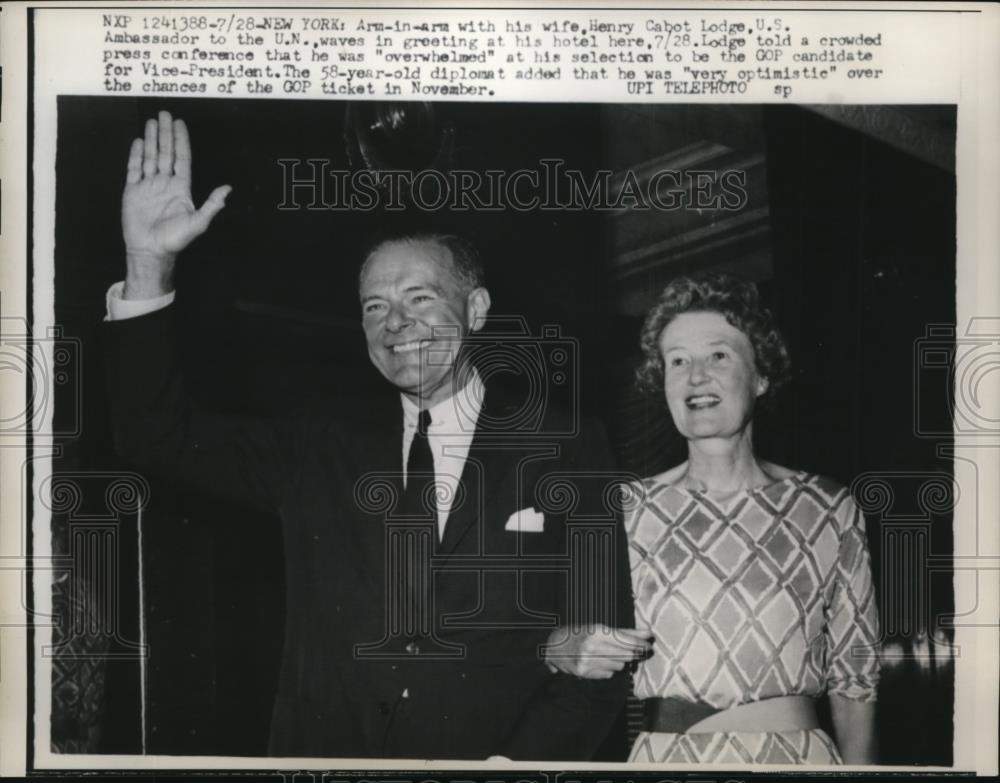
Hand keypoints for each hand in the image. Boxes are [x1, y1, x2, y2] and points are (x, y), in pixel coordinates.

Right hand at [121, 110, 230, 298]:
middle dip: (165, 134)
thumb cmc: (175, 240)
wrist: (151, 251)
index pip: (182, 159)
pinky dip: (135, 155)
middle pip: (165, 153)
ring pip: (150, 157)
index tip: (179, 124)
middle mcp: (165, 184)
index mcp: (181, 188)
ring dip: (151, 139)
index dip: (181, 141)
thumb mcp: (198, 222)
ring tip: (151, 122)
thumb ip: (212, 204)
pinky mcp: (132, 191)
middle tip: (164, 114)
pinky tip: (138, 142)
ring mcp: (148, 186)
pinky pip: (133, 169)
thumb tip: (228, 189)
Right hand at [543, 625, 652, 679]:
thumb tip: (647, 633)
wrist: (554, 645)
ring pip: (618, 666)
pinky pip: (608, 674)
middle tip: (638, 650)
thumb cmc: (581, 634)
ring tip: (610, 655)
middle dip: (632, 653)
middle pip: (625, 655)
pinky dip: (608, 670)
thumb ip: (626, 632)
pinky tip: (600, 663)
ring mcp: (588, 661)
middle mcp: (592, 646)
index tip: (649, 644)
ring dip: (619, 662)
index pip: (626, 640)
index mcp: (597, 631)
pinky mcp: (584, 673)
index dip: (640, 643)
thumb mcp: (600, 628)